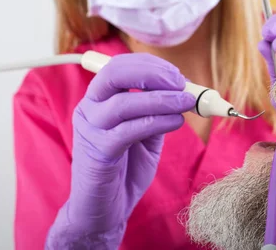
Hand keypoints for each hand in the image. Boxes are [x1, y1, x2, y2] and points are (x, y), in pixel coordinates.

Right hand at [46, 53, 195, 248]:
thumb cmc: (125, 168)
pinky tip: (175, 122)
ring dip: (161, 99)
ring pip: (124, 103)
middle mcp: (89, 109)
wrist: (105, 210)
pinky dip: (156, 122)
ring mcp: (90, 130)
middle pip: (114, 74)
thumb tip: (185, 90)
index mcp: (99, 100)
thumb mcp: (146, 132)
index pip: (119, 67)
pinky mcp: (98, 152)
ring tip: (187, 103)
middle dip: (151, 73)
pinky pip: (129, 130)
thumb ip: (158, 110)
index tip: (178, 75)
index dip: (150, 65)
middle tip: (180, 83)